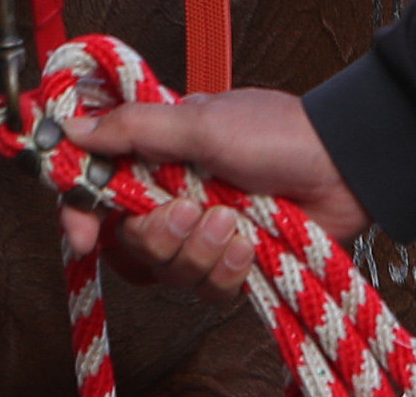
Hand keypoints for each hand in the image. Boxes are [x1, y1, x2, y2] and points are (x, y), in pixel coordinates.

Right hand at [53, 86, 368, 301]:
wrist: (342, 168)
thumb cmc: (278, 133)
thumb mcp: (200, 124)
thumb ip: (133, 128)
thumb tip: (73, 127)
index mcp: (159, 155)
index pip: (100, 191)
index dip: (82, 216)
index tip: (82, 236)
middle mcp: (176, 195)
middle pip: (130, 241)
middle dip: (157, 233)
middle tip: (188, 210)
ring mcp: (204, 233)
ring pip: (168, 270)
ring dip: (199, 250)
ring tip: (232, 221)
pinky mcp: (233, 264)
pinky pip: (207, 290)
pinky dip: (227, 270)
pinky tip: (249, 246)